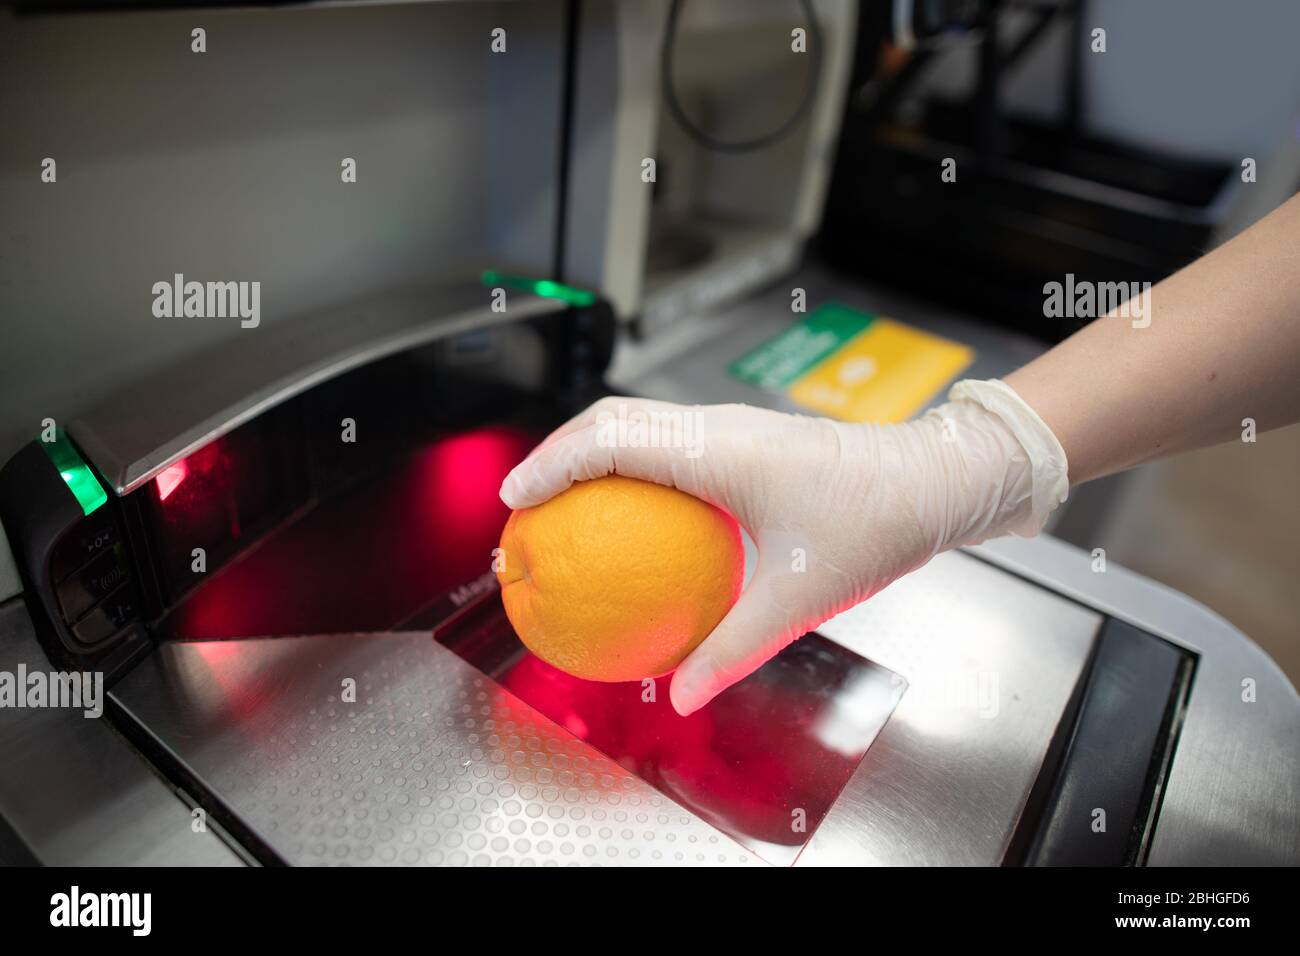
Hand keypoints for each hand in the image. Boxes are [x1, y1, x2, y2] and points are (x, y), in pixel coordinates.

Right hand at [499, 382, 1066, 714]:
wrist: (933, 478)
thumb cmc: (876, 521)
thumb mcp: (800, 595)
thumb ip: (733, 647)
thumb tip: (682, 694)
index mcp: (716, 450)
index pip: (610, 441)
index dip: (553, 465)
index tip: (516, 500)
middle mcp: (716, 426)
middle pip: (612, 419)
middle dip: (558, 453)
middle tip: (525, 503)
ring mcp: (730, 428)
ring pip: (639, 424)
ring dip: (593, 453)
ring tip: (563, 503)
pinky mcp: (745, 441)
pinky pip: (668, 443)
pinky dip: (631, 466)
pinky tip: (633, 518)